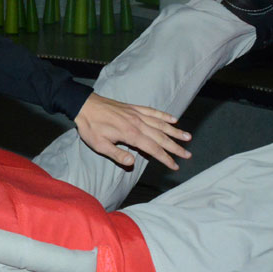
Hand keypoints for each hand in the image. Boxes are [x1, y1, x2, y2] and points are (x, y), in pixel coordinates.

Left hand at [73, 93, 191, 170]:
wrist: (84, 105)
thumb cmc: (90, 127)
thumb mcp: (100, 145)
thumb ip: (117, 154)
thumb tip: (133, 163)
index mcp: (131, 134)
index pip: (153, 149)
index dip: (165, 158)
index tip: (175, 166)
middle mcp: (138, 123)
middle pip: (161, 137)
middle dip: (175, 147)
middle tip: (188, 155)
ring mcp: (137, 114)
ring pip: (161, 124)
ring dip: (175, 131)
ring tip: (188, 137)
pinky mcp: (134, 108)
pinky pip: (153, 111)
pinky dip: (164, 115)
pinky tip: (173, 119)